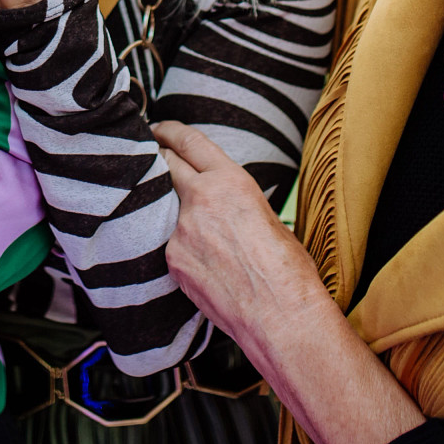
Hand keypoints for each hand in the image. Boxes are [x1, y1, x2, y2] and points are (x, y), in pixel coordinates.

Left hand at [153, 121, 323, 344]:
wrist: (280, 315)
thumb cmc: (287, 270)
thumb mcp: (269, 217)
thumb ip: (237, 202)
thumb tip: (227, 204)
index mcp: (230, 181)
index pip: (190, 142)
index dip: (170, 131)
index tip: (159, 128)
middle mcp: (200, 200)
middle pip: (167, 166)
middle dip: (159, 159)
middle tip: (155, 158)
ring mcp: (181, 231)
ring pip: (167, 210)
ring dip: (175, 212)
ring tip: (198, 230)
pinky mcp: (173, 260)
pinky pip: (172, 245)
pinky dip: (182, 248)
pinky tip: (205, 265)